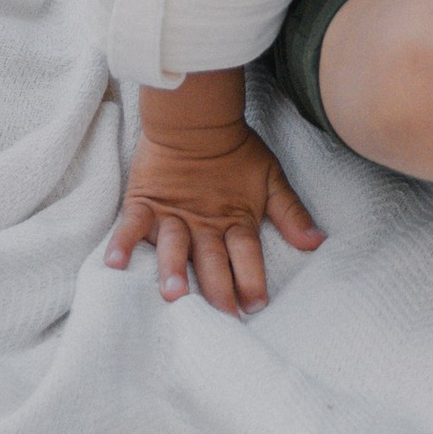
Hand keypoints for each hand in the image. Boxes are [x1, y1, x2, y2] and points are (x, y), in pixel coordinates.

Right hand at [105, 104, 324, 315]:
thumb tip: (317, 242)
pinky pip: (131, 225)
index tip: (257, 304)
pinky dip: (123, 242)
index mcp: (235, 218)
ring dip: (173, 269)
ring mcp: (173, 214)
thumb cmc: (236, 151)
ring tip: (174, 293)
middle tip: (222, 315)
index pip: (246, 253)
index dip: (251, 277)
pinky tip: (115, 264)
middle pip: (211, 258)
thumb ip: (291, 213)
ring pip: (173, 245)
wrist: (197, 118)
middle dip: (217, 288)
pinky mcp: (146, 203)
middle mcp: (204, 223)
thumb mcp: (271, 179)